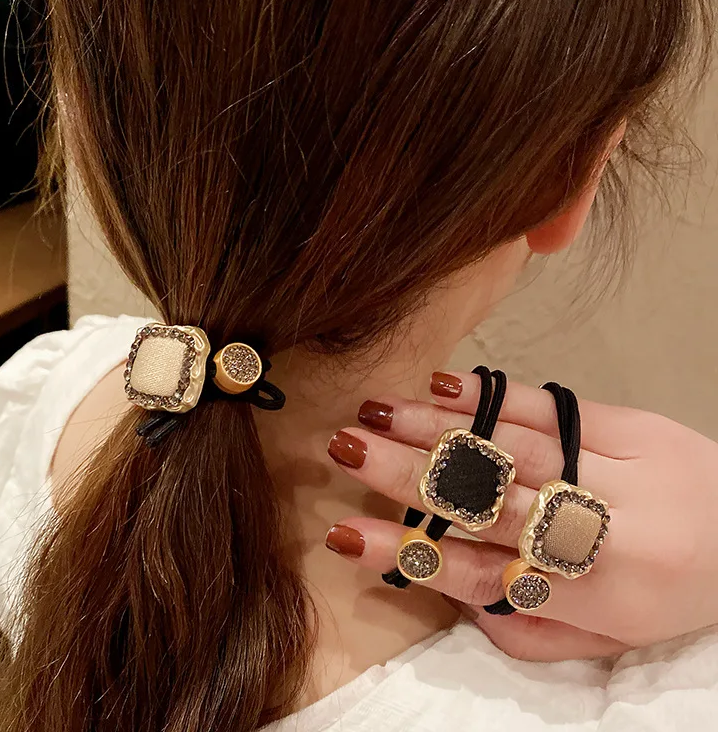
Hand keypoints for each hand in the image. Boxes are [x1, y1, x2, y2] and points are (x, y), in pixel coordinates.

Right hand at [325, 371, 717, 660]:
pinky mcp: (632, 423)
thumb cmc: (679, 594)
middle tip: (345, 452)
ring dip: (438, 427)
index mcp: (595, 595)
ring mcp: (619, 467)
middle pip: (490, 501)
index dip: (410, 551)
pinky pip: (552, 406)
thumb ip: (537, 632)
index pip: (483, 572)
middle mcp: (604, 531)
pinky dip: (493, 395)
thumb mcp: (614, 639)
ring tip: (375, 412)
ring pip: (512, 447)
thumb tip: (465, 606)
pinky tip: (443, 385)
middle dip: (409, 475)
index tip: (346, 533)